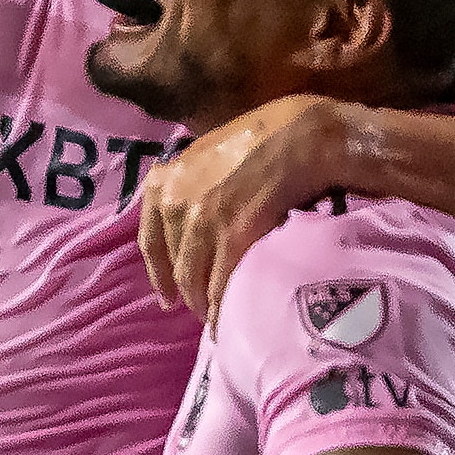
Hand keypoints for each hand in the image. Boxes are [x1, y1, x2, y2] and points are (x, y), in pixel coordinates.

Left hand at [140, 94, 363, 320]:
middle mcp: (176, 203)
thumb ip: (191, 186)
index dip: (159, 274)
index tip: (166, 297)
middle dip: (189, 291)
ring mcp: (202, 221)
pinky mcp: (233, 237)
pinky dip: (224, 306)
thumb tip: (189, 222)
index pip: (150, 241)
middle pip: (177, 265)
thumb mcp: (208, 155)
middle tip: (202, 309)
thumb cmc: (263, 137)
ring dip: (206, 304)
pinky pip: (222, 284)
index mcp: (165, 182)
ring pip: (196, 279)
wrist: (303, 137)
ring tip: (218, 318)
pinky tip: (230, 318)